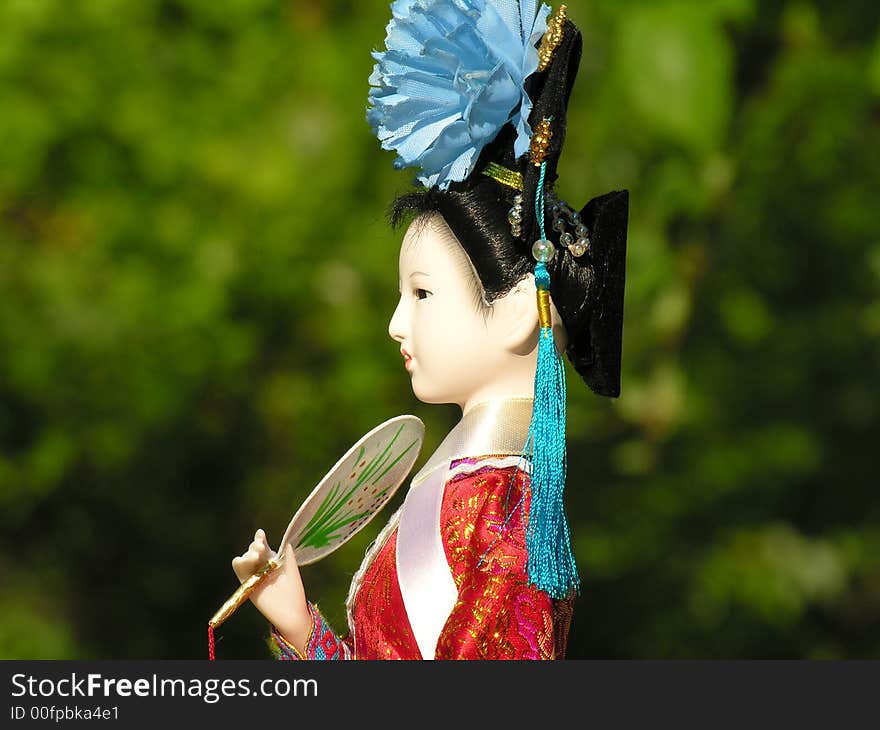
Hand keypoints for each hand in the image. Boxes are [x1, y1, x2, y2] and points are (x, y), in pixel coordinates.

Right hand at [232, 529, 311, 650]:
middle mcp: (261, 566)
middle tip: (261, 547)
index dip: (260, 538)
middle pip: (253, 550)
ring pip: (244, 559)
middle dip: (255, 545)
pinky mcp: (246, 585)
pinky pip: (239, 571)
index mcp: (272, 560)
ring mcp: (253, 575)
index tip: (261, 534)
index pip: (264, 546)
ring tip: (256, 556)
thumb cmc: (294, 590)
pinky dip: (239, 563)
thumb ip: (286, 553)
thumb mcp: (291, 568)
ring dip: (247, 554)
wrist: (290, 610)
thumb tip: (284, 539)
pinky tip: (244, 560)